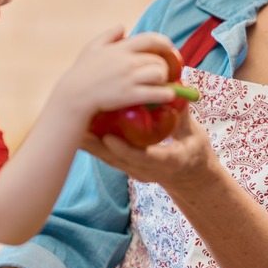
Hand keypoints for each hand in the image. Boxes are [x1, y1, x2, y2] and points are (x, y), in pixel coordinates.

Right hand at [61, 28, 177, 113]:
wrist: (74, 95)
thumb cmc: (82, 71)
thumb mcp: (92, 48)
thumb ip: (109, 35)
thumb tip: (123, 26)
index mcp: (120, 48)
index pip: (150, 39)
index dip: (164, 43)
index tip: (169, 49)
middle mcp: (127, 61)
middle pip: (158, 60)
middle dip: (164, 66)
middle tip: (162, 73)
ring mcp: (129, 78)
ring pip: (159, 74)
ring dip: (164, 79)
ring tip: (160, 84)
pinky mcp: (130, 94)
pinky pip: (156, 93)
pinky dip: (166, 94)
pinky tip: (168, 96)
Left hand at [83, 108, 217, 189]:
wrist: (191, 178)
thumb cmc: (196, 154)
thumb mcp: (195, 136)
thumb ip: (184, 115)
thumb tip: (178, 89)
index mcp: (168, 164)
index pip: (145, 159)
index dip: (125, 150)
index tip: (110, 139)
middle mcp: (147, 171)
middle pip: (118, 161)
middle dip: (96, 147)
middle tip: (79, 131)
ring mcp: (135, 171)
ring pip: (108, 159)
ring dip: (90, 145)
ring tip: (71, 128)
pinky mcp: (127, 166)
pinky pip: (107, 155)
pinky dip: (93, 144)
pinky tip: (78, 131)